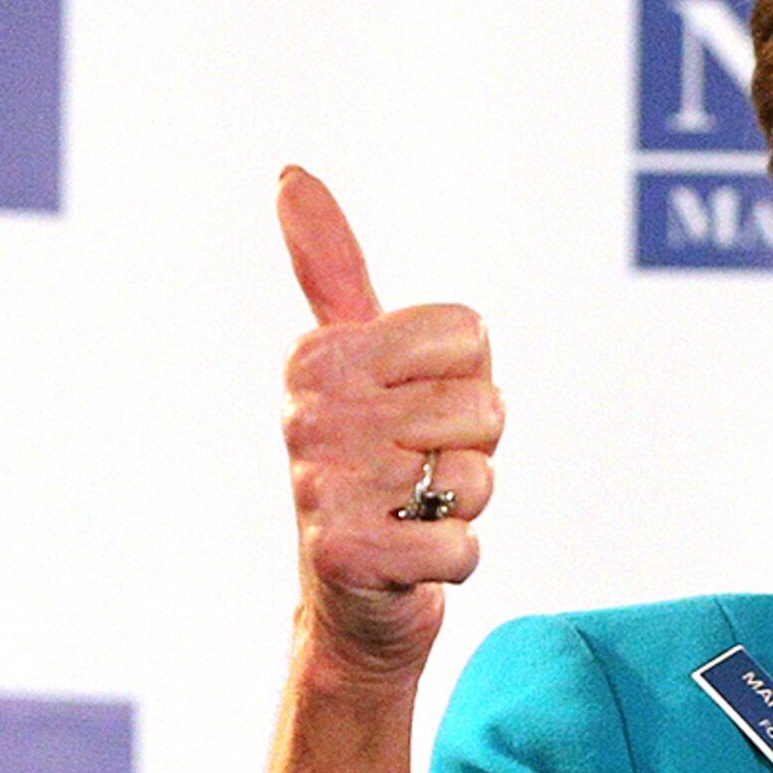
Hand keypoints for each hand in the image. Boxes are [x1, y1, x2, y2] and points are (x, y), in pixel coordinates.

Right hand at [276, 166, 502, 683]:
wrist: (350, 599)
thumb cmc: (370, 464)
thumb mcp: (352, 360)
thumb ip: (330, 268)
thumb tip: (289, 173)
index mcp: (317, 356)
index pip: (469, 333)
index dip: (465, 379)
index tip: (414, 410)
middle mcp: (309, 415)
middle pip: (483, 405)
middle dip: (471, 446)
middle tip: (417, 470)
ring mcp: (322, 486)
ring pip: (478, 475)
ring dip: (465, 503)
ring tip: (413, 511)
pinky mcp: (347, 557)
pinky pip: (463, 545)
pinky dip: (455, 559)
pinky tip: (411, 559)